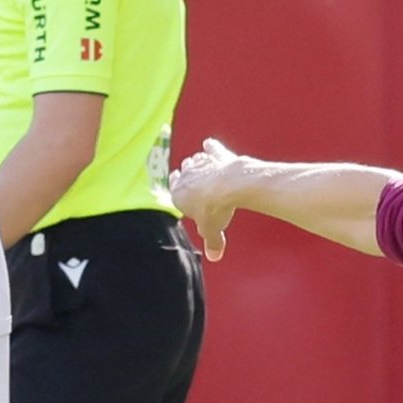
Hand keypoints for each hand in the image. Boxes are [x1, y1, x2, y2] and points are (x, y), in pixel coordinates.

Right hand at [170, 137, 239, 261]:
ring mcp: (201, 164)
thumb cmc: (215, 210)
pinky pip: (211, 149)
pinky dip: (211, 148)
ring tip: (202, 166)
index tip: (182, 190)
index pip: (174, 190)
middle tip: (193, 180)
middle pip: (183, 173)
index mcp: (178, 194)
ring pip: (194, 161)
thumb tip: (215, 257)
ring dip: (198, 163)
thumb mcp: (212, 231)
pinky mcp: (216, 155)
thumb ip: (213, 243)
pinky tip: (210, 145)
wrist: (229, 186)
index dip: (178, 190)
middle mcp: (185, 177)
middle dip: (187, 176)